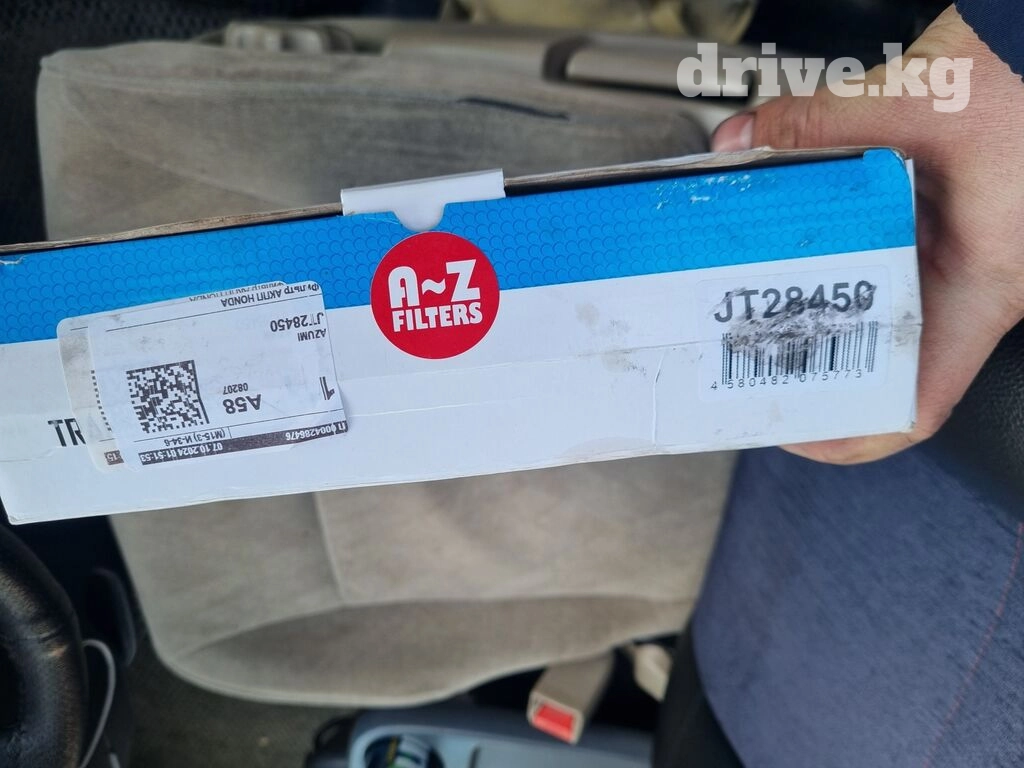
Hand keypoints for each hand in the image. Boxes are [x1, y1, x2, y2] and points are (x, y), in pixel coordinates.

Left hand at [713, 6, 1023, 463]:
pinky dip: (843, 264)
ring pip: (887, 313)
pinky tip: (800, 245)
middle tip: (750, 360)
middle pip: (888, 361)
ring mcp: (968, 258)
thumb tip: (742, 146)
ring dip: (823, 313)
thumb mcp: (919, 97)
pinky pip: (893, 267)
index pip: (921, 402)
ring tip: (757, 306)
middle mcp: (979, 284)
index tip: (795, 430)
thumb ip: (819, 120)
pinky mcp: (956, 228)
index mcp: (985, 282)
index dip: (854, 434)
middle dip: (816, 367)